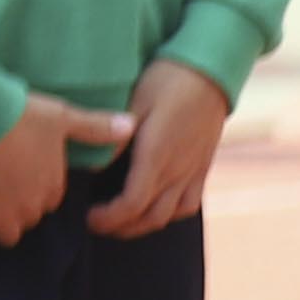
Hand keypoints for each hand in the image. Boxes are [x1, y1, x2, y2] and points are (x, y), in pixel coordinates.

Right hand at [0, 91, 127, 248]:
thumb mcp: (59, 116)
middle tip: (2, 182)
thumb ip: (94, 127)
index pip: (50, 199)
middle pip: (29, 218)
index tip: (23, 171)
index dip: (37, 187)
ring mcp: (3, 214)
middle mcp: (32, 206)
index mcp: (52, 186)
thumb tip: (131, 126)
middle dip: (19, 206)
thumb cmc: (17, 115)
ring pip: (7, 231)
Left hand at [91, 60, 234, 234]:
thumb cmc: (166, 81)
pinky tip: (155, 209)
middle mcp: (178, 170)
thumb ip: (114, 137)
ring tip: (121, 222)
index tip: (89, 218)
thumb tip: (92, 166)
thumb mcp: (134, 102)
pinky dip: (170, 214)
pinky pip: (190, 203)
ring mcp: (194, 171)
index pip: (133, 203)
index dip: (110, 218)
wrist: (209, 72)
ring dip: (145, 225)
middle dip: (122, 228)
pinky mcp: (203, 167)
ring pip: (172, 215)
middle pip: (151, 217)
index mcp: (157, 155)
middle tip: (96, 225)